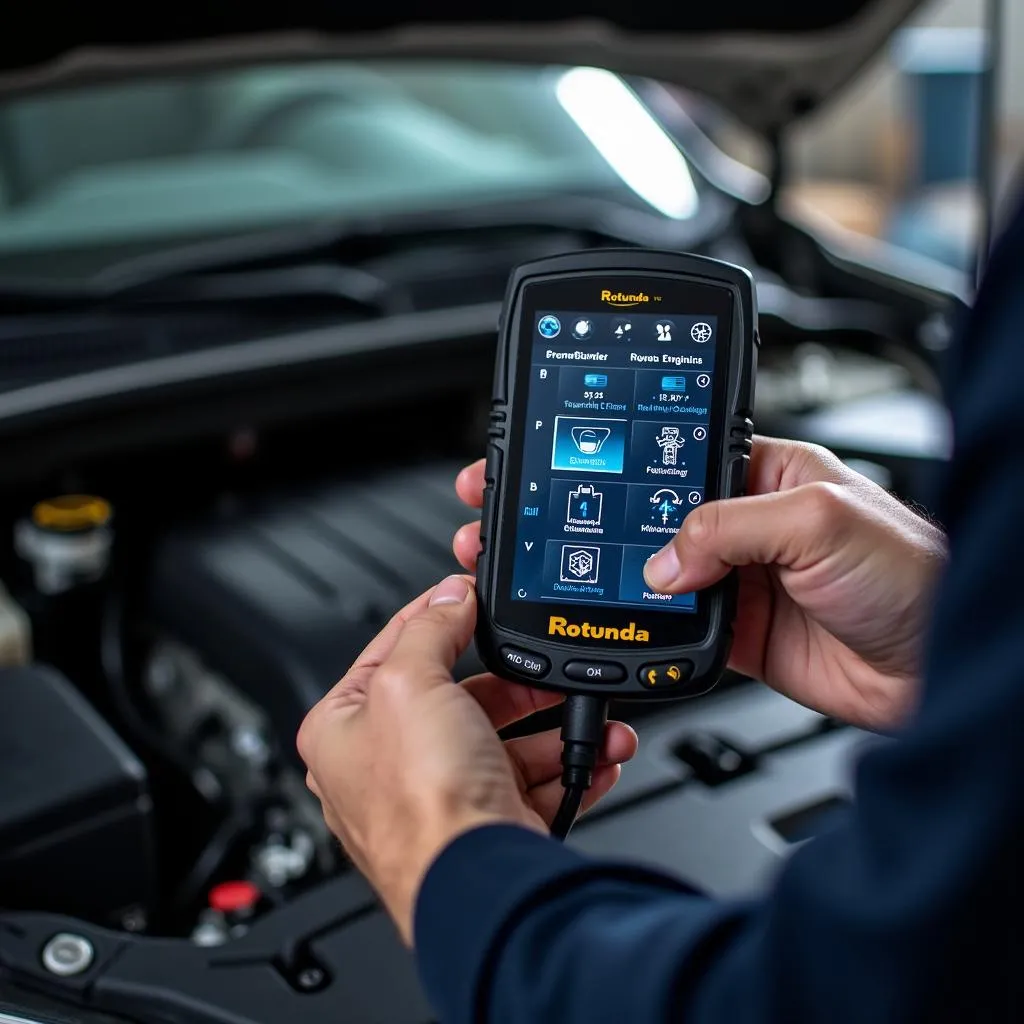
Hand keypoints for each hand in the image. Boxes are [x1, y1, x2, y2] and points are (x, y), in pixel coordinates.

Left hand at [298, 575, 636, 943]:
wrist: (477, 882)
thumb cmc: (420, 802)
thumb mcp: (410, 683)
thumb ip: (430, 628)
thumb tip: (448, 597)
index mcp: (345, 728)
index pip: (392, 649)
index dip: (435, 615)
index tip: (468, 595)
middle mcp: (386, 765)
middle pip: (461, 697)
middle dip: (517, 685)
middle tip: (546, 668)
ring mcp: (439, 797)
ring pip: (505, 742)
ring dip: (555, 728)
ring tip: (590, 718)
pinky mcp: (485, 824)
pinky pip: (533, 782)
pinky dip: (569, 768)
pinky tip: (597, 755)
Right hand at [454, 438, 946, 730]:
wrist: (944, 669)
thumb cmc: (913, 572)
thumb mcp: (818, 519)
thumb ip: (728, 527)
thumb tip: (661, 559)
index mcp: (765, 472)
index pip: (673, 452)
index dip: (617, 452)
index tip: (562, 450)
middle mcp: (747, 523)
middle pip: (650, 512)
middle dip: (592, 513)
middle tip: (532, 507)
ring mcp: (739, 579)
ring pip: (654, 570)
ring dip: (612, 573)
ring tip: (558, 565)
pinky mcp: (739, 633)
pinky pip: (674, 626)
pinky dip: (643, 627)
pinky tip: (616, 619)